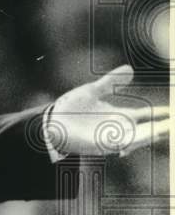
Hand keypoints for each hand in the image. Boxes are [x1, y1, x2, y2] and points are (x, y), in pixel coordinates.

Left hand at [47, 65, 169, 157]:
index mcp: (121, 116)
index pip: (148, 115)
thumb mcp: (93, 91)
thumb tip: (130, 69)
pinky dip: (136, 140)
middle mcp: (121, 129)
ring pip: (141, 138)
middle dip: (165, 127)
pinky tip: (148, 134)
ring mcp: (114, 138)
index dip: (162, 113)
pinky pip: (123, 144)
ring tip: (167, 129)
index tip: (174, 111)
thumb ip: (112, 82)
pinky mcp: (104, 145)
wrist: (52, 122)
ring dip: (155, 134)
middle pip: (150, 129)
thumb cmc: (72, 108)